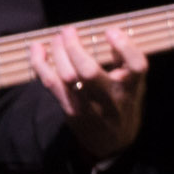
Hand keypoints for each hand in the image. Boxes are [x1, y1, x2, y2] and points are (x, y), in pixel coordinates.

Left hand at [28, 24, 147, 159]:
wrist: (112, 143)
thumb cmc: (122, 103)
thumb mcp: (133, 84)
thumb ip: (125, 60)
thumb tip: (111, 32)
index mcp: (133, 88)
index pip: (137, 66)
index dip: (125, 46)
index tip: (110, 31)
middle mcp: (112, 98)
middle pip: (89, 72)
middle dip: (73, 47)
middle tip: (68, 30)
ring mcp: (89, 106)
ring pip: (66, 77)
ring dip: (57, 53)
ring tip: (57, 38)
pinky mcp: (70, 110)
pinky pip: (51, 84)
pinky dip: (40, 64)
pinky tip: (37, 49)